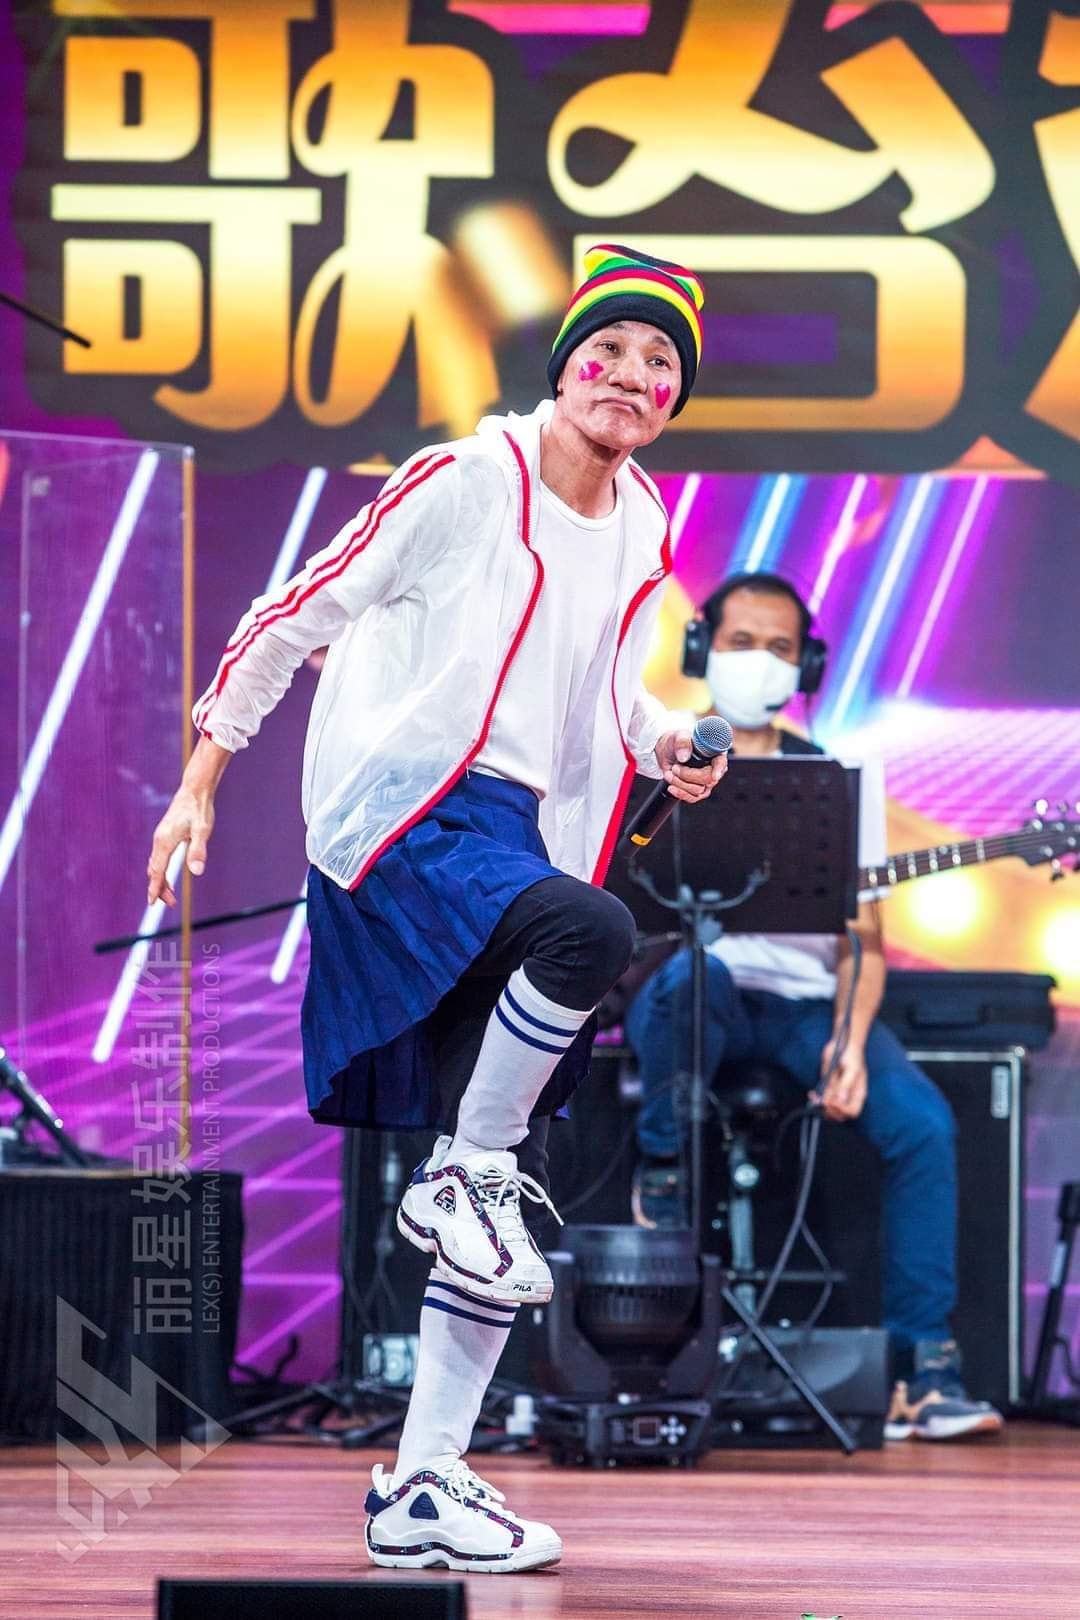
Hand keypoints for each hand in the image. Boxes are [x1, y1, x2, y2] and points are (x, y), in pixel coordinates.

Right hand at [147, 783, 214, 905]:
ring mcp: (160, 838)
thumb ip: (198, 850)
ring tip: (170, 895)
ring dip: (160, 880)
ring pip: (155, 865)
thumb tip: (196, 872)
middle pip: (155, 871)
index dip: (155, 888)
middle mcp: (159, 841)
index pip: (158, 871)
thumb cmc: (199, 810)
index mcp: (165, 842)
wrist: (194, 791)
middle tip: (170, 903)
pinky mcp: (165, 835)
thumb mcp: (203, 831)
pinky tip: (169, 876)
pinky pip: (158, 858)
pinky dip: (161, 870)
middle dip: (159, 888)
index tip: (152, 903)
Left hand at [654, 729, 727, 803]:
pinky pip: (692, 798)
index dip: (718, 769)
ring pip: (698, 790)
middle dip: (688, 775)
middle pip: (708, 779)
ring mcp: (706, 781)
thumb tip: (684, 757)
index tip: (714, 776)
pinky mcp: (698, 790)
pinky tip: (672, 787)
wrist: (667, 752)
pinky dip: (680, 793)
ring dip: (680, 783)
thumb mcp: (678, 736)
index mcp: (714, 752)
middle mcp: (713, 768)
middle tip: (675, 768)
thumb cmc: (676, 741)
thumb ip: (682, 742)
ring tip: (671, 772)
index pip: (721, 762)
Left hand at [811, 1039, 867, 1121]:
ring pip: (829, 1108)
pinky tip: (812, 1094)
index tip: (833, 1102)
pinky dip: (816, 1099)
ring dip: (821, 1106)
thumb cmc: (852, 1056)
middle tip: (823, 1103)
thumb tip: (840, 1100)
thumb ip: (846, 1085)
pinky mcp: (827, 1086)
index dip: (842, 1110)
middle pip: (840, 1114)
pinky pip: (821, 1098)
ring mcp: (837, 1092)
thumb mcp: (852, 1069)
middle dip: (831, 1111)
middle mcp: (847, 1096)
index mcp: (857, 1094)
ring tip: (815, 1098)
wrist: (843, 1043)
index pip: (852, 1111)